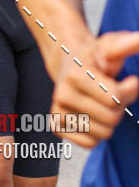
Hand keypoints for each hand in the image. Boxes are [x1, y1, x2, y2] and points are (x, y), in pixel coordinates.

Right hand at [51, 31, 138, 147]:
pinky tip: (92, 115)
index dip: (129, 90)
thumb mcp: (110, 46)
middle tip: (114, 92)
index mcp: (75, 75)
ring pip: (103, 133)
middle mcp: (61, 95)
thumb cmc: (93, 57)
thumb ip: (127, 43)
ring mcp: (57, 112)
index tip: (128, 80)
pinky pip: (90, 143)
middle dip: (120, 107)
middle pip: (111, 118)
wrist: (67, 64)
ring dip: (110, 120)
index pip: (115, 98)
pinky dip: (97, 132)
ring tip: (102, 103)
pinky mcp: (57, 127)